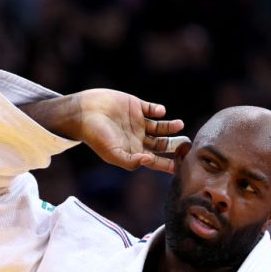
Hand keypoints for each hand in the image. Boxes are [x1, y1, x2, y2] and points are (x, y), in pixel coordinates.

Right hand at [22, 89, 189, 173]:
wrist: (83, 113)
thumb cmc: (96, 137)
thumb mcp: (113, 153)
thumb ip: (131, 161)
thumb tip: (150, 161)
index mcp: (134, 151)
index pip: (156, 160)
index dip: (169, 164)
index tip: (181, 165)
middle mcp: (139, 138)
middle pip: (163, 144)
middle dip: (175, 145)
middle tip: (187, 144)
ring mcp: (138, 122)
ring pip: (161, 127)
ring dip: (171, 127)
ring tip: (179, 125)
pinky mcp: (136, 106)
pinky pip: (152, 109)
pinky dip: (158, 110)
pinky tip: (160, 112)